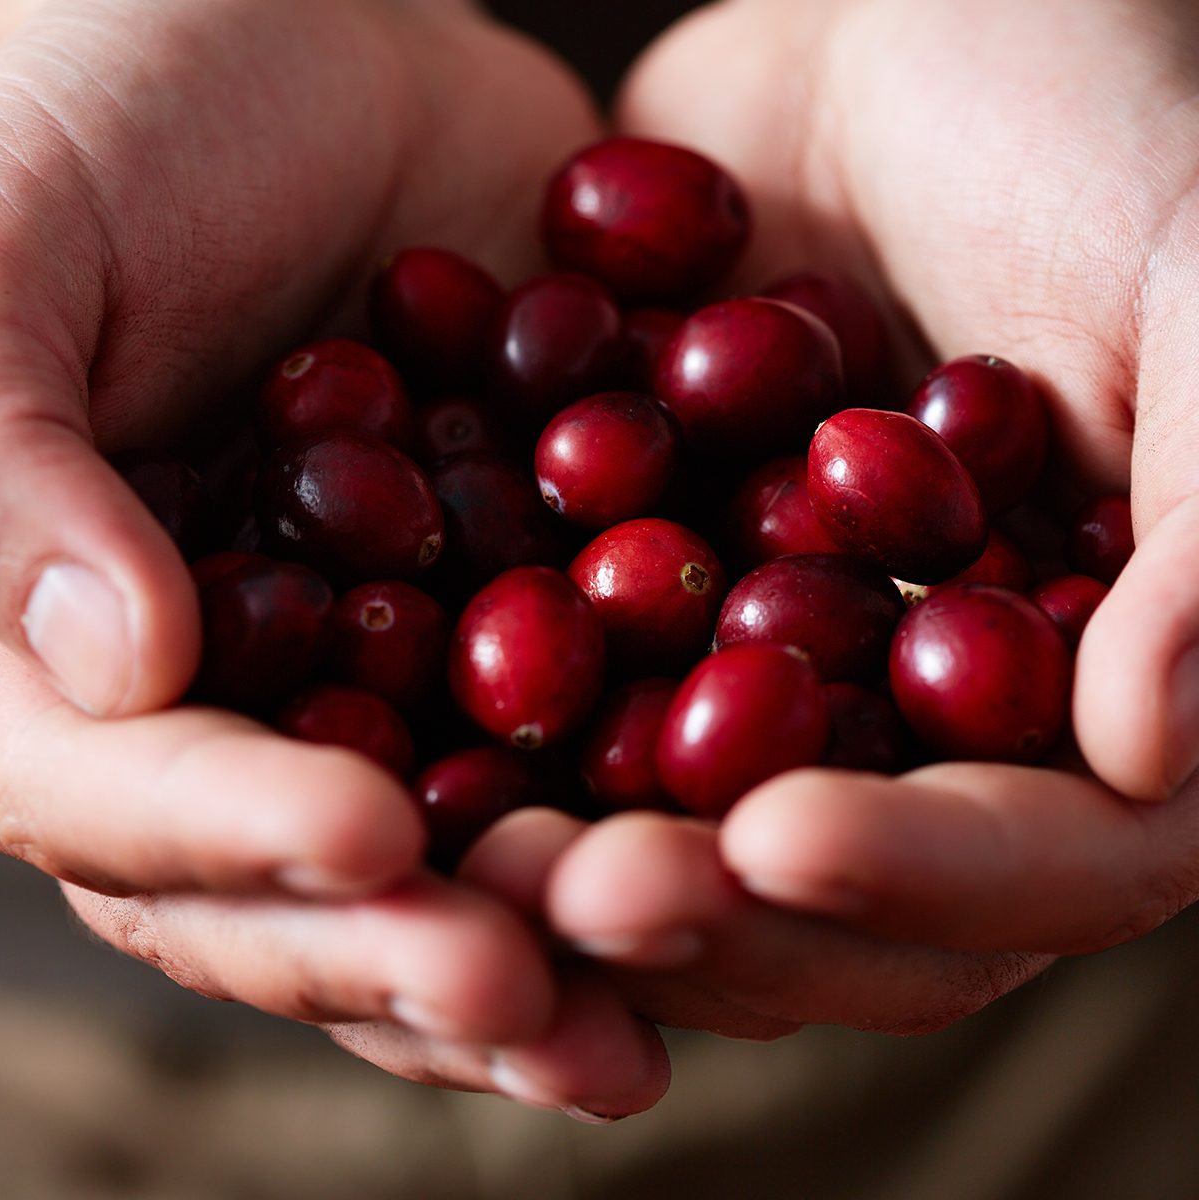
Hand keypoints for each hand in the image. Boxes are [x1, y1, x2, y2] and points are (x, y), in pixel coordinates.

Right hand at [0, 0, 673, 1115]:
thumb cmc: (102, 93)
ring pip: (461, 845)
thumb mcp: (13, 244)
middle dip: (413, 943)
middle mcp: (239, 690)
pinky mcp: (524, 602)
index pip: (127, 795)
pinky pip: (590, 730)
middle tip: (529, 1004)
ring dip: (549, 937)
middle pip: (304, 876)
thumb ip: (7, 464)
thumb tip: (117, 661)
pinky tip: (740, 868)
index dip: (237, 837)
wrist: (300, 29)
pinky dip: (655, 804)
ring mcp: (389, 662)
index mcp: (68, 640)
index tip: (369, 848)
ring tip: (636, 1025)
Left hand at [529, 0, 1198, 1033]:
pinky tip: (397, 750)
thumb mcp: (1194, 288)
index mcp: (1095, 683)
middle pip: (844, 892)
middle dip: (715, 906)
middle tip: (569, 896)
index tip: (772, 844)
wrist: (906, 29)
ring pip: (690, 834)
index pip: (1043, 856)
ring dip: (581, 864)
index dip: (921, 873)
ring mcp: (787, 670)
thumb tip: (1157, 751)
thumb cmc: (1101, 120)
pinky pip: (576, 704)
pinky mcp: (656, 604)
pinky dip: (495, 738)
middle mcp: (933, 717)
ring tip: (465, 859)